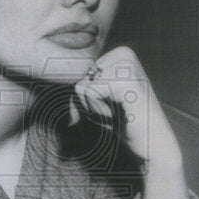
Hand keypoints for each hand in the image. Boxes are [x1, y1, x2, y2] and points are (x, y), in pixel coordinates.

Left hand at [71, 46, 181, 168]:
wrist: (153, 146)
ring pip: (82, 86)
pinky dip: (99, 112)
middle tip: (115, 111)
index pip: (78, 73)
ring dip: (94, 109)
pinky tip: (120, 115)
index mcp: (119, 53)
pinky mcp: (127, 81)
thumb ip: (80, 87)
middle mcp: (124, 52)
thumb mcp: (98, 100)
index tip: (111, 105)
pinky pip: (89, 93)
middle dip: (89, 103)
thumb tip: (44, 77)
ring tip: (118, 113)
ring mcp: (127, 65)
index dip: (88, 98)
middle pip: (78, 77)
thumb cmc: (124, 124)